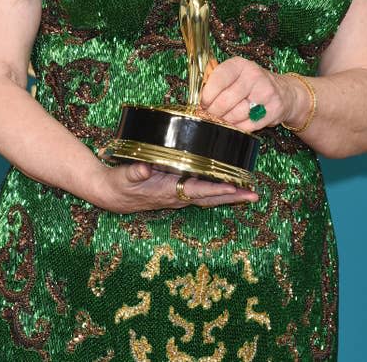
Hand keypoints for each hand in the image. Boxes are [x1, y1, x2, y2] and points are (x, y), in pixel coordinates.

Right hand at [91, 160, 257, 213]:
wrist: (111, 195)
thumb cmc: (119, 184)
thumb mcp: (124, 176)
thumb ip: (135, 172)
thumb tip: (145, 168)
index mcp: (168, 191)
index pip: (197, 191)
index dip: (216, 190)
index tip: (234, 188)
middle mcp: (177, 196)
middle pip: (211, 198)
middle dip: (233, 198)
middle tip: (255, 196)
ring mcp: (178, 195)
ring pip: (209, 197)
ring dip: (229, 195)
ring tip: (250, 193)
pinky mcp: (177, 191)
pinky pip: (202, 193)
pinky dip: (217, 191)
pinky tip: (229, 186)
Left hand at [200, 56, 295, 131]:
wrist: (284, 92)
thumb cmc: (251, 84)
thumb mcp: (235, 75)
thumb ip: (216, 81)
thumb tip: (197, 97)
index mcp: (240, 64)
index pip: (218, 78)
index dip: (207, 94)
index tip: (202, 103)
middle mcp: (254, 75)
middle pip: (225, 100)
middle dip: (214, 112)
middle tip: (211, 115)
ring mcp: (266, 92)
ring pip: (236, 114)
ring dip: (226, 121)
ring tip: (225, 118)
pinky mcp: (274, 109)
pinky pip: (248, 125)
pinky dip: (239, 127)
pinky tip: (238, 123)